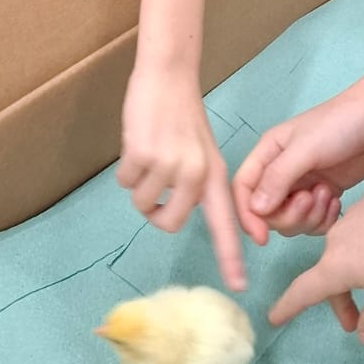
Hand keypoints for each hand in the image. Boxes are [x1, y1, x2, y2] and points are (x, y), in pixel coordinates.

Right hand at [117, 64, 245, 292]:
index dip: (231, 257)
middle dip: (154, 211)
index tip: (239, 287)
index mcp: (213, 176)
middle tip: (155, 184)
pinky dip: (125, 167)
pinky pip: (125, 181)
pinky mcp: (143, 154)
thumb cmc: (181, 116)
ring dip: (138, 183)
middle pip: (168, 223)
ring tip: (149, 153)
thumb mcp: (201, 152)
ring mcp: (169, 165)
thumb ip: (196, 184)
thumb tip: (174, 213)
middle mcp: (195, 174)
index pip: (225, 224)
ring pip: (141, 203)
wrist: (167, 76)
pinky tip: (138, 142)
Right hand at [232, 81, 363, 245]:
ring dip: (310, 217)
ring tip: (328, 194)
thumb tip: (255, 210)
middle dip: (289, 214)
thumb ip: (279, 178)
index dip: (247, 215)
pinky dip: (324, 220)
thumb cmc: (339, 124)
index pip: (244, 189)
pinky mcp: (325, 194)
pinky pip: (314, 222)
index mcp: (268, 154)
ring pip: (292, 220)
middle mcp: (281, 171)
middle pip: (268, 212)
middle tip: (311, 199)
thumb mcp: (306, 148)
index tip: (262, 237)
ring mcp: (304, 184)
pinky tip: (337, 202)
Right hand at [268, 177, 363, 344]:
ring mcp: (351, 219)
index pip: (304, 292)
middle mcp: (335, 241)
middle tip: (356, 323)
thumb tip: (363, 337)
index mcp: (335, 266)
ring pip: (346, 255)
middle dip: (341, 302)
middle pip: (330, 276)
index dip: (288, 307)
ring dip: (356, 277)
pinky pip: (361, 236)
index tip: (273, 318)